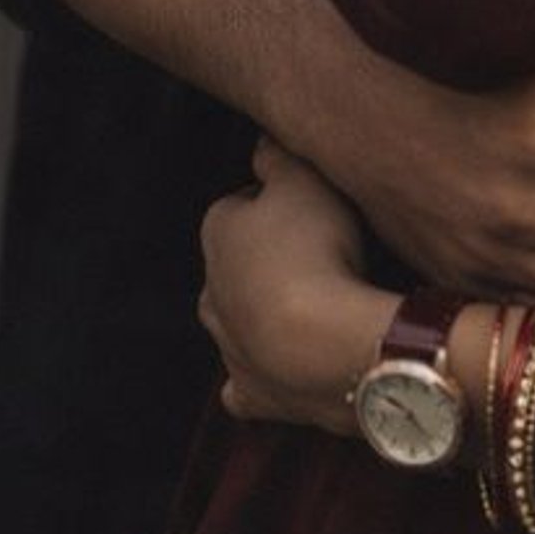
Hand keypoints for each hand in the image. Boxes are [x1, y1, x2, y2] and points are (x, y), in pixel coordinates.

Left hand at [201, 140, 392, 434]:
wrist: (324, 345)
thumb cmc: (315, 249)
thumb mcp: (304, 177)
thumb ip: (278, 153)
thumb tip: (261, 140)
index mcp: (217, 231)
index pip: (243, 203)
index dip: (281, 201)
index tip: (315, 206)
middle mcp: (209, 290)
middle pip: (237, 265)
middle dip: (267, 260)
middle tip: (322, 255)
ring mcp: (227, 346)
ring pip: (236, 321)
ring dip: (265, 313)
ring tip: (317, 307)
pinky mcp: (251, 393)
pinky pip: (247, 382)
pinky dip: (263, 374)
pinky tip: (288, 369)